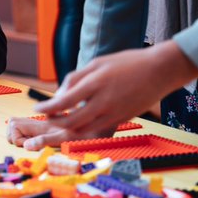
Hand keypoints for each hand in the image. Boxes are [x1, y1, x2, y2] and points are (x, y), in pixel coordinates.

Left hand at [14, 43, 197, 149]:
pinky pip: (97, 132)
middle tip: (40, 127)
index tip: (37, 109)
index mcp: (97, 84)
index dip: (49, 107)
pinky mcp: (120, 121)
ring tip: (50, 133)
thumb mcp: (97, 63)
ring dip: (65, 134)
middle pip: (73, 121)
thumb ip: (76, 78)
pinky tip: (72, 134)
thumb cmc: (127, 63)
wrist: (159, 71)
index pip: (66, 101)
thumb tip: (59, 95)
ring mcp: (114, 114)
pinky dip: (82, 135)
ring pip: (84, 131)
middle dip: (53, 127)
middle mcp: (104, 102)